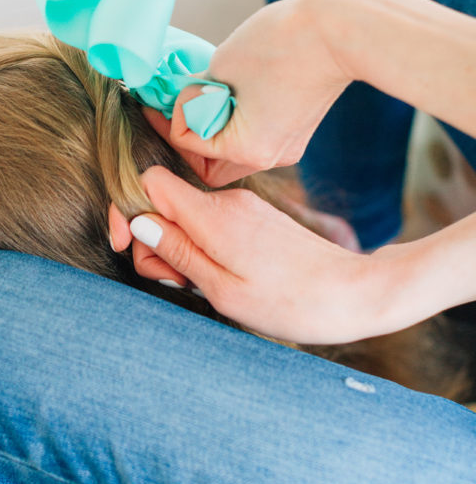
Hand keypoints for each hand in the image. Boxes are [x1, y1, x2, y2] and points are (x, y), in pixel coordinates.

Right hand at [109, 166, 393, 345]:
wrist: (356, 294)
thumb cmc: (291, 302)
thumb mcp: (223, 289)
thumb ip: (177, 253)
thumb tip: (139, 221)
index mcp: (214, 216)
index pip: (149, 181)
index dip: (128, 210)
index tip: (127, 246)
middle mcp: (227, 201)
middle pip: (164, 204)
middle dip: (155, 242)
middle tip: (179, 283)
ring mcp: (244, 207)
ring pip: (187, 218)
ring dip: (181, 251)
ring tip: (207, 286)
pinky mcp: (256, 218)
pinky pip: (211, 225)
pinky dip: (204, 249)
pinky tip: (223, 278)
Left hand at [154, 0, 349, 182]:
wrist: (339, 29)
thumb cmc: (282, 42)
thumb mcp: (222, 65)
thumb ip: (197, 91)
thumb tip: (182, 99)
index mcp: (248, 148)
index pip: (190, 145)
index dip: (169, 120)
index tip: (159, 99)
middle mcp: (270, 157)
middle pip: (211, 167)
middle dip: (189, 142)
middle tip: (174, 111)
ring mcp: (286, 146)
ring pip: (233, 155)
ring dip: (212, 132)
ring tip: (201, 99)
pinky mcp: (296, 131)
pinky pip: (253, 138)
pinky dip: (234, 124)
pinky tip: (227, 96)